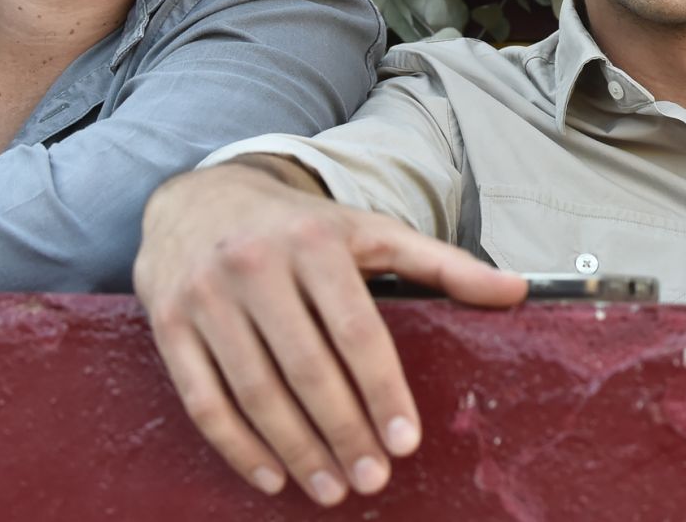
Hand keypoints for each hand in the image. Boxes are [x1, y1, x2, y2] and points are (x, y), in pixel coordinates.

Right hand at [134, 160, 525, 504]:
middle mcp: (256, 265)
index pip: (356, 329)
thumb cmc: (301, 225)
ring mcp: (206, 296)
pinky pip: (203, 400)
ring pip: (254, 392)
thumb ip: (442, 263)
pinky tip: (272, 477)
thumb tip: (518, 291)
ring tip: (332, 488)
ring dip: (296, 450)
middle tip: (373, 479)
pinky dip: (238, 447)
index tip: (406, 441)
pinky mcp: (168, 324)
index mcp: (315, 242)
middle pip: (305, 369)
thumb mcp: (370, 231)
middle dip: (343, 432)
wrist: (199, 197)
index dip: (383, 390)